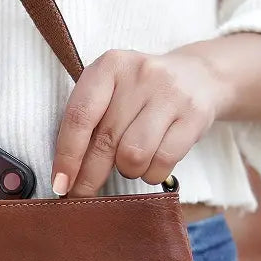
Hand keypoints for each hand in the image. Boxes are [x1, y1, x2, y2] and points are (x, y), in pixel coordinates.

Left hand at [51, 47, 233, 195]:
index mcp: (109, 66)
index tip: (59, 184)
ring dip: (127, 171)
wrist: (200, 76)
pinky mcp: (195, 115)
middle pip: (105, 141)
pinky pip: (163, 161)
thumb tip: (65, 176)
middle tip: (81, 194)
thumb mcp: (111, 91)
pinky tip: (150, 165)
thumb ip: (88, 123)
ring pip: (134, 155)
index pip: (79, 117)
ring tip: (129, 164)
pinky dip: (151, 173)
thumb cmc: (141, 93)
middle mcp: (140, 75)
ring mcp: (170, 93)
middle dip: (89, 176)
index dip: (67, 156)